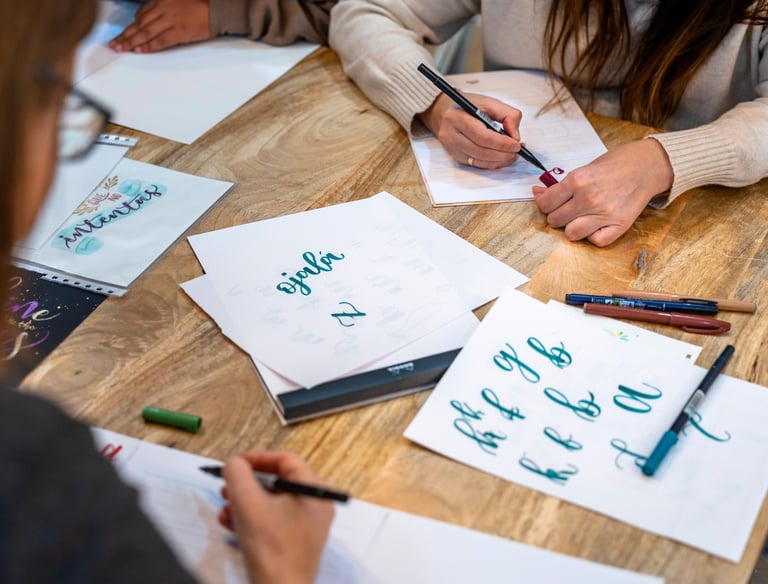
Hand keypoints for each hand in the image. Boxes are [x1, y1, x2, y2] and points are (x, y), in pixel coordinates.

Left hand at [109, 0, 209, 53]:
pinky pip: (160, 41)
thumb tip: (147, 20)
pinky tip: (139, 50)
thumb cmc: (199, 6)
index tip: (123, 34)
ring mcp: (170, 20)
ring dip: (132, 42)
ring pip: (146, 32)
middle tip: (114, 44)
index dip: (131, 26)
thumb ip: (162, 8)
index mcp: (161, 0)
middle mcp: (163, 8)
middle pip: (140, 24)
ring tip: (121, 48)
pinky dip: (149, 46)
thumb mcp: (176, 1)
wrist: (216, 11)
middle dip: (125, 35)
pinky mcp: (179, 32)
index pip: (141, 14)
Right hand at [219, 451, 334, 583]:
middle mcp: (315, 506)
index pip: (286, 460)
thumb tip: (234, 463)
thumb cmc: (272, 550)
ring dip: (244, 502)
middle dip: (247, 483)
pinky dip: (252, 519)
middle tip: (228, 485)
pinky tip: (231, 524)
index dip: (257, 458)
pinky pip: (272, 522)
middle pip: (277, 482)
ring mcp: (307, 526)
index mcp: (313, 490)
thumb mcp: (248, 502)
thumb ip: (238, 474)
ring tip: (225, 508)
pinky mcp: (296, 543)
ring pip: (272, 503)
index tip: (237, 463)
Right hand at [418, 93, 522, 168]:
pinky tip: (501, 157)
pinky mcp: (456, 156)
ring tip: (512, 154)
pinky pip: (476, 164)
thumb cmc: (468, 106)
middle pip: (481, 151)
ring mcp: (451, 148)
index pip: (482, 136)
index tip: (516, 144)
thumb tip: (515, 135)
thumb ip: (507, 114)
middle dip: (502, 154)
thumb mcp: (488, 102)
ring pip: (479, 160)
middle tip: (517, 151)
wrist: (445, 112)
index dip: (501, 143)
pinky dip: (492, 163)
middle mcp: (450, 134)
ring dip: (499, 160)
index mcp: (457, 117)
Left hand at [532, 139, 673, 246]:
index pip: (545, 205)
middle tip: (570, 209)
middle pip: (555, 221)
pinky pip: (595, 241)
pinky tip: (598, 224)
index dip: (546, 205)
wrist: (647, 165)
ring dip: (573, 228)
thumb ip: (560, 186)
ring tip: (582, 218)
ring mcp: (604, 213)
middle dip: (558, 216)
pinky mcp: (620, 225)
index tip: (552, 203)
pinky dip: (594, 235)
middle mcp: (588, 198)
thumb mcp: (584, 169)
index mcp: (577, 180)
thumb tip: (537, 193)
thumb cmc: (615, 165)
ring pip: (571, 234)